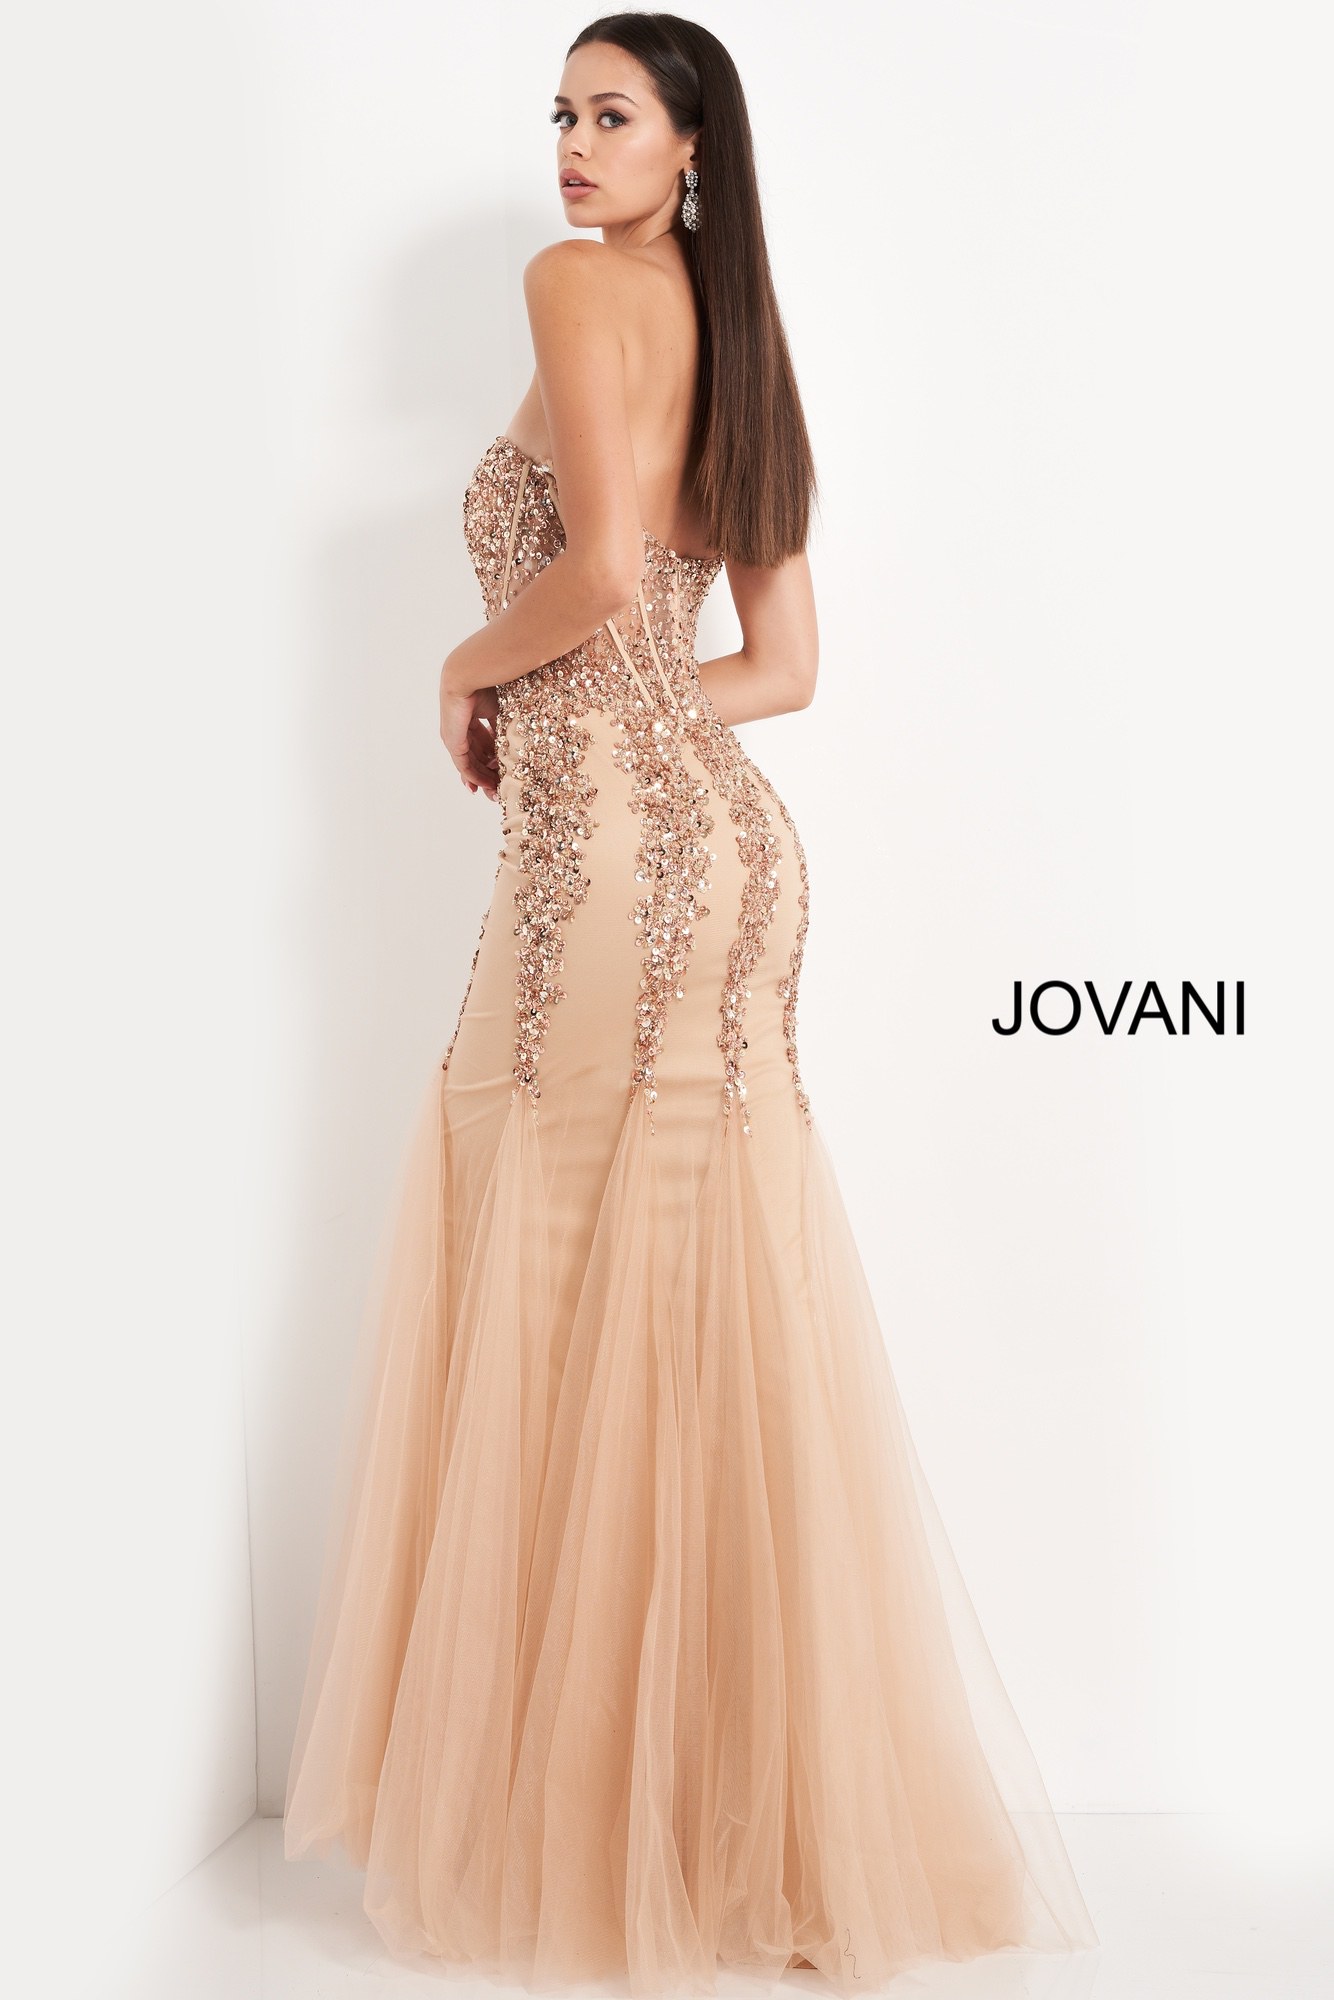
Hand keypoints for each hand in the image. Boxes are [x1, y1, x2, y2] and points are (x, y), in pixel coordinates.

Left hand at [440, 675, 499, 801]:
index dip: (492, 760)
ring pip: (469, 764)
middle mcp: (459, 730)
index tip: (503, 773)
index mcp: (470, 719)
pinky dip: (475, 776)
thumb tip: (516, 747)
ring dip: (483, 779)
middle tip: (499, 790)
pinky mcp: (453, 742)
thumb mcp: (500, 711)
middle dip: (487, 775)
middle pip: (475, 758)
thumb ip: (504, 729)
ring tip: (495, 792)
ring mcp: (454, 737)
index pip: (481, 744)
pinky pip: (464, 765)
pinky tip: (486, 785)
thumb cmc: (487, 685)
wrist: (469, 676)